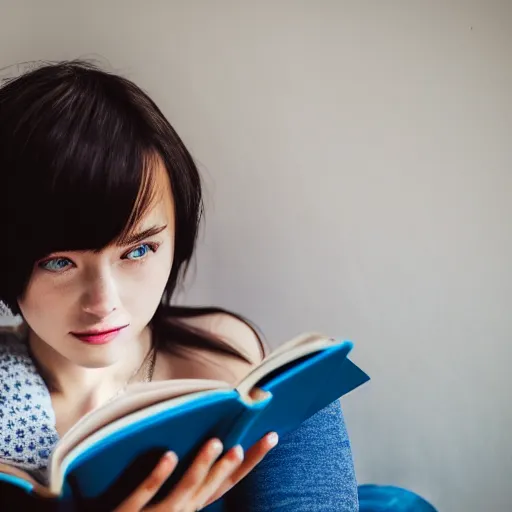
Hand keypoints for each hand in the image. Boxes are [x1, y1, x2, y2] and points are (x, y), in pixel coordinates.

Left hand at [115, 389, 277, 511]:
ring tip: (216, 442)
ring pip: (184, 490)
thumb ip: (189, 479)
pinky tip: (170, 454)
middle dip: (231, 466)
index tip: (271, 436)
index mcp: (193, 505)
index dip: (251, 461)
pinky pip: (145, 493)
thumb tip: (211, 438)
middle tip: (243, 444)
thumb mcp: (173, 500)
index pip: (228, 482)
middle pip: (213, 487)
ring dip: (202, 466)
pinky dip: (160, 475)